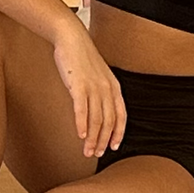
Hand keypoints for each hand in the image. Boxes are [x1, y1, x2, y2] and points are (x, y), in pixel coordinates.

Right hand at [50, 20, 126, 157]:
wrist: (72, 38)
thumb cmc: (82, 59)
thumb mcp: (98, 76)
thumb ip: (101, 93)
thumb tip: (97, 112)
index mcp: (114, 87)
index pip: (121, 115)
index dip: (118, 133)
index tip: (113, 147)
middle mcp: (107, 88)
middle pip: (108, 121)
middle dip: (103, 140)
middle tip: (96, 154)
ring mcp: (93, 87)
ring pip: (96, 119)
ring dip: (92, 138)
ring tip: (87, 151)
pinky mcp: (79, 85)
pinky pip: (82, 109)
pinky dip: (82, 124)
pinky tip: (80, 135)